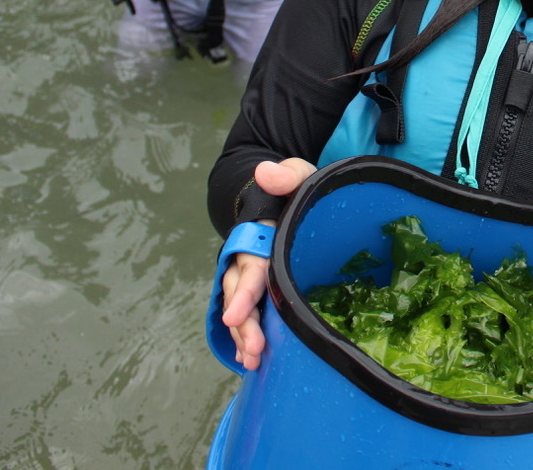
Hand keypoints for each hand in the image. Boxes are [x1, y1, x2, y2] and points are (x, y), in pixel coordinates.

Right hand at [220, 157, 316, 369]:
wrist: (289, 196)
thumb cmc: (296, 188)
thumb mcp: (298, 176)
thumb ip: (286, 174)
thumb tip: (264, 172)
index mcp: (257, 233)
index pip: (249, 265)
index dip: (243, 292)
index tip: (235, 316)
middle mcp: (250, 256)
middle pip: (240, 293)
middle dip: (244, 323)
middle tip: (253, 351)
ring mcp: (254, 273)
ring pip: (243, 306)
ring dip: (245, 334)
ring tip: (253, 361)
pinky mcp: (264, 285)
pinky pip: (253, 311)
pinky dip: (249, 334)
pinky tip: (252, 358)